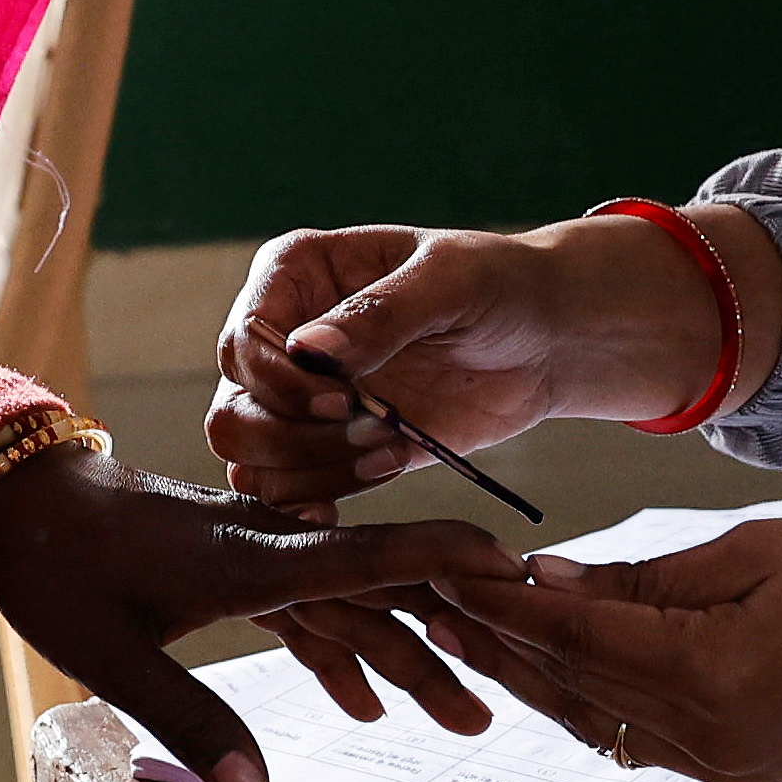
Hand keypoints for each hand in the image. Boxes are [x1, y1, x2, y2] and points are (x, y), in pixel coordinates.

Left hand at [0, 442, 501, 781]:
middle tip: (507, 704)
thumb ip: (189, 717)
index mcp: (257, 559)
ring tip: (463, 717)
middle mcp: (273, 551)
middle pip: (386, 595)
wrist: (19, 502)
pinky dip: (343, 656)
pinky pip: (308, 613)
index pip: (382, 556)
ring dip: (407, 660)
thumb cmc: (57, 568)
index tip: (523, 586)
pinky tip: (367, 708)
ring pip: (354, 608)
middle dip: (451, 645)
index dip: (456, 566)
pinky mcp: (235, 574)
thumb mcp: (110, 655)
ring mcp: (258, 561)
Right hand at [206, 210, 776, 505]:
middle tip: (372, 431)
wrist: (547, 339)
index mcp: (293, 277)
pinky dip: (318, 504)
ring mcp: (301, 403)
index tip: (343, 399)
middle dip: (295, 437)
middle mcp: (283, 341)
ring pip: (253, 461)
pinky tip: (367, 491)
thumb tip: (307, 351)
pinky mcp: (331, 451)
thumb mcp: (450, 282)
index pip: (242, 343)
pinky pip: (290, 493)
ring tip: (390, 453)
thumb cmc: (500, 285)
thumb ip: (379, 315)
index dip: (281, 383)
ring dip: (315, 472)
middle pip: (233, 411)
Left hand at [422, 515, 781, 781]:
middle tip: (431, 600)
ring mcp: (722, 767)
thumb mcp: (750, 550)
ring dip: (535, 678)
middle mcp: (707, 739)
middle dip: (499, 645)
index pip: (573, 639)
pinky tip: (553, 666)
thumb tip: (549, 584)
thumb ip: (640, 581)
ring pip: (597, 720)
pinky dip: (592, 699)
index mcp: (709, 677)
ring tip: (472, 632)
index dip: (502, 606)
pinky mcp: (737, 772)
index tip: (445, 571)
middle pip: (571, 689)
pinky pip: (638, 737)